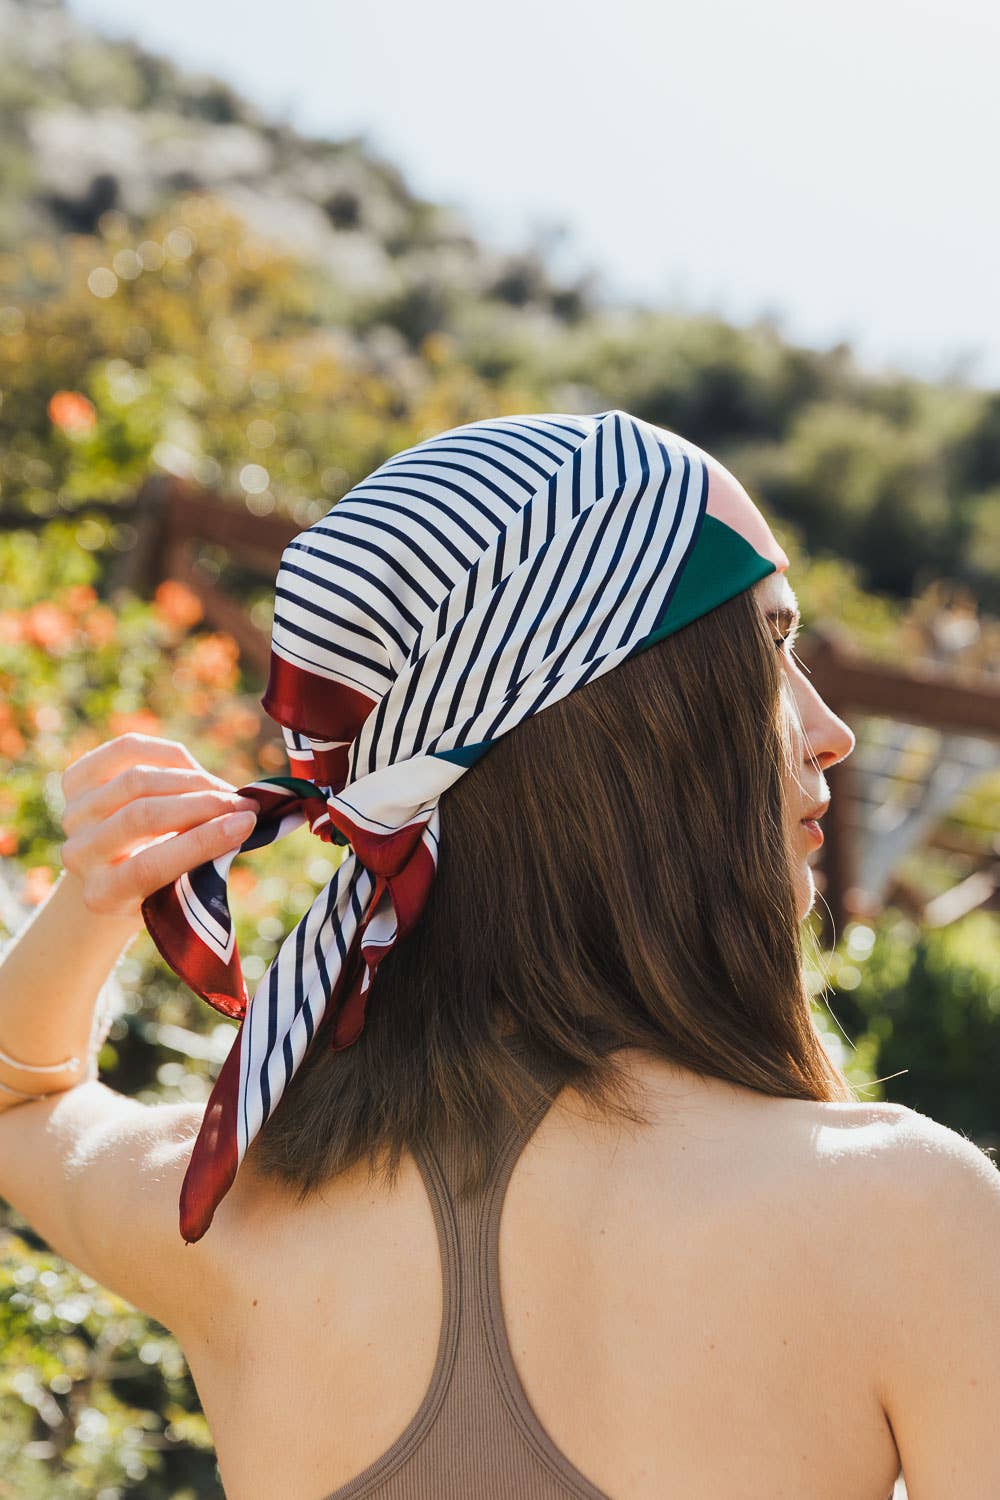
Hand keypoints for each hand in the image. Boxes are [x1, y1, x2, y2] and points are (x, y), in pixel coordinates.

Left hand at [59, 732, 258, 920]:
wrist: (113, 870)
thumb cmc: (162, 881)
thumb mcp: (179, 887)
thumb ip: (203, 861)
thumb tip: (245, 817)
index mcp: (103, 895)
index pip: (149, 867)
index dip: (201, 842)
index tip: (247, 823)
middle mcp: (79, 854)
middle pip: (144, 816)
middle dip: (203, 804)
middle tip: (244, 802)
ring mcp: (72, 815)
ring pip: (138, 780)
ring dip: (193, 780)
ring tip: (224, 789)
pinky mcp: (74, 780)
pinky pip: (128, 749)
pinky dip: (169, 755)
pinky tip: (194, 769)